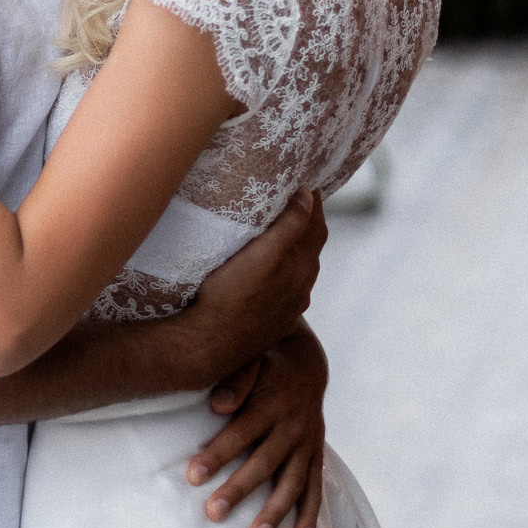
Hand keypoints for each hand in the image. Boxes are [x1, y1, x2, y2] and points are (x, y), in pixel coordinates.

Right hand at [185, 190, 324, 381]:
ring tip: (282, 229)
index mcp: (302, 268)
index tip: (304, 183)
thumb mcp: (261, 254)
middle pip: (311, 247)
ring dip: (296, 247)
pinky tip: (270, 269)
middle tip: (295, 199)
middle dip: (306, 222)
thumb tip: (307, 196)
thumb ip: (289, 226)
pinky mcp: (272, 320)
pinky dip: (284, 269)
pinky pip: (286, 287)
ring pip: (299, 269)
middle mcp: (301, 288)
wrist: (210, 345)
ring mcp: (288, 306)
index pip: (316, 227)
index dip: (313, 204)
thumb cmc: (230, 296)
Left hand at [190, 326, 329, 527]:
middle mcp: (293, 426)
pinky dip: (310, 515)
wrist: (304, 360)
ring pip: (292, 483)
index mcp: (272, 402)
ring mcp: (307, 443)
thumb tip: (217, 404)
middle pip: (263, 463)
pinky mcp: (316, 454)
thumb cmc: (264, 362)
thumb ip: (235, 378)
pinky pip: (315, 488)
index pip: (240, 433)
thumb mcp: (251, 359)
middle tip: (214, 513)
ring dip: (275, 512)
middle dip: (239, 489)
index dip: (217, 455)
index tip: (193, 476)